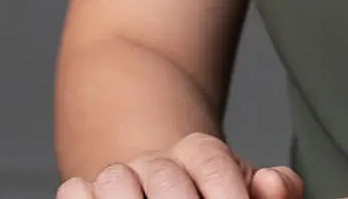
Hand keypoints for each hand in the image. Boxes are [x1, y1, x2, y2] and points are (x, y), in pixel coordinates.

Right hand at [56, 132, 303, 198]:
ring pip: (115, 179)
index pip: (212, 162)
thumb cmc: (213, 196)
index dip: (227, 193)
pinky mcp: (83, 193)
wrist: (158, 182)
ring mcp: (115, 177)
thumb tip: (271, 185)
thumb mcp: (243, 189)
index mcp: (199, 153)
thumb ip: (273, 191)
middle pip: (166, 176)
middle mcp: (155, 161)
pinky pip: (74, 190)